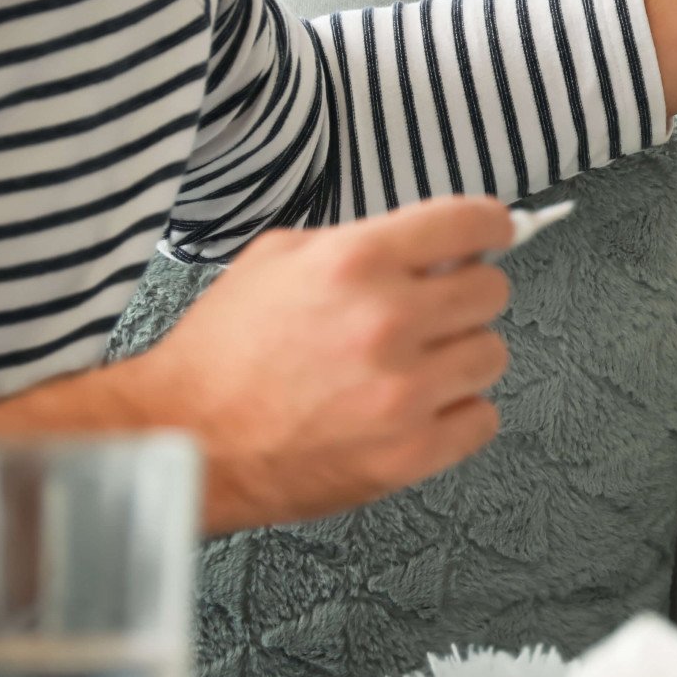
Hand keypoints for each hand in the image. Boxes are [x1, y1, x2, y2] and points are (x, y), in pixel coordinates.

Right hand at [121, 198, 516, 532]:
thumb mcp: (276, 259)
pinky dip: (457, 415)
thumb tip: (430, 247)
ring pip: (491, 356)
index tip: (493, 237)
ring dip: (460, 358)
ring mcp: (403, 391)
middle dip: (466, 296)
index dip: (489, 228)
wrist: (184, 437)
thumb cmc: (222, 354)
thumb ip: (360, 244)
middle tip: (435, 312)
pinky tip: (417, 410)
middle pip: (491, 292)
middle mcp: (387, 321)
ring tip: (414, 367)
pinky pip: (482, 419)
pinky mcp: (408, 453)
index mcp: (356, 262)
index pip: (469, 224)